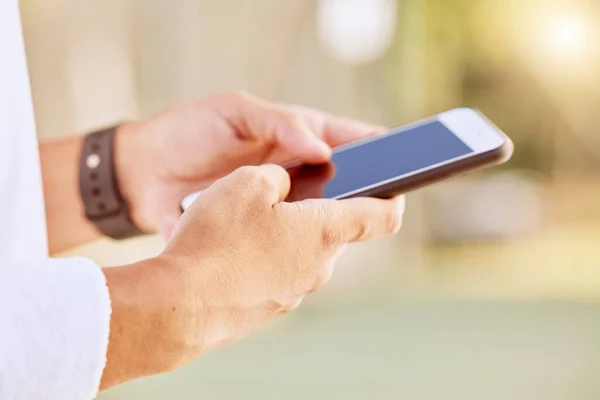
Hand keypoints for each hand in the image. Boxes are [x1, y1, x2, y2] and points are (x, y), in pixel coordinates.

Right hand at [101, 165, 404, 388]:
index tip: (392, 183)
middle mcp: (318, 266)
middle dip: (315, 207)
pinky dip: (264, 254)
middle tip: (284, 189)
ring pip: (300, 250)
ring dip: (284, 230)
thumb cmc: (217, 240)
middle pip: (333, 229)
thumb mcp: (247, 182)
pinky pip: (276, 271)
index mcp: (324, 231)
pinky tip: (232, 249)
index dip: (392, 194)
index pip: (382, 215)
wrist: (178, 306)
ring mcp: (293, 291)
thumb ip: (276, 177)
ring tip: (245, 219)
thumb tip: (282, 188)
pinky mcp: (268, 307)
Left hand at [114, 91, 384, 237]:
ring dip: (330, 224)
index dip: (380, 150)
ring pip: (320, 220)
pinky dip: (296, 248)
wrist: (140, 175)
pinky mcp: (256, 234)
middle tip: (383, 199)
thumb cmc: (188, 132)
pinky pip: (288, 244)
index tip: (405, 160)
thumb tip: (323, 149)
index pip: (349, 141)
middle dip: (365, 193)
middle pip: (344, 185)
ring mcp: (278, 206)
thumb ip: (279, 123)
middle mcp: (294, 174)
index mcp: (295, 136)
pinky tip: (301, 251)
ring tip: (341, 227)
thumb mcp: (235, 111)